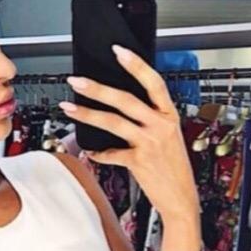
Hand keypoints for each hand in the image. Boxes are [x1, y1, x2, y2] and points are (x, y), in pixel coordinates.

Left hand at [61, 44, 198, 221]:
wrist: (182, 199)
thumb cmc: (174, 169)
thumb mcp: (169, 138)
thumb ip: (151, 121)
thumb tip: (123, 107)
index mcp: (169, 116)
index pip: (154, 82)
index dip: (136, 65)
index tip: (118, 51)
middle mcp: (160, 126)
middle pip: (125, 100)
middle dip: (97, 88)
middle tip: (77, 81)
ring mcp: (149, 143)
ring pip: (113, 122)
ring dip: (87, 114)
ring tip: (69, 108)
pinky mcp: (139, 162)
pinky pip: (111, 154)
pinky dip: (98, 152)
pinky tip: (89, 150)